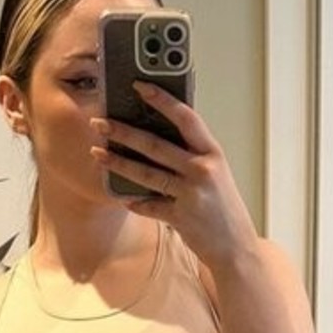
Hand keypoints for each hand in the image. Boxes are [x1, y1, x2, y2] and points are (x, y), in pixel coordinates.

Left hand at [88, 82, 259, 270]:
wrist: (235, 247)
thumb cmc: (223, 207)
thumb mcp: (216, 173)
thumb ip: (193, 154)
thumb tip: (158, 134)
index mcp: (212, 153)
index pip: (186, 118)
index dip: (162, 100)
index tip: (139, 86)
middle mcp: (202, 170)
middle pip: (156, 145)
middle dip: (123, 132)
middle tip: (99, 122)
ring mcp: (191, 195)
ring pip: (146, 174)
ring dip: (118, 162)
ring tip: (96, 152)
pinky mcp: (180, 218)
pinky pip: (149, 206)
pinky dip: (134, 202)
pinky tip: (120, 196)